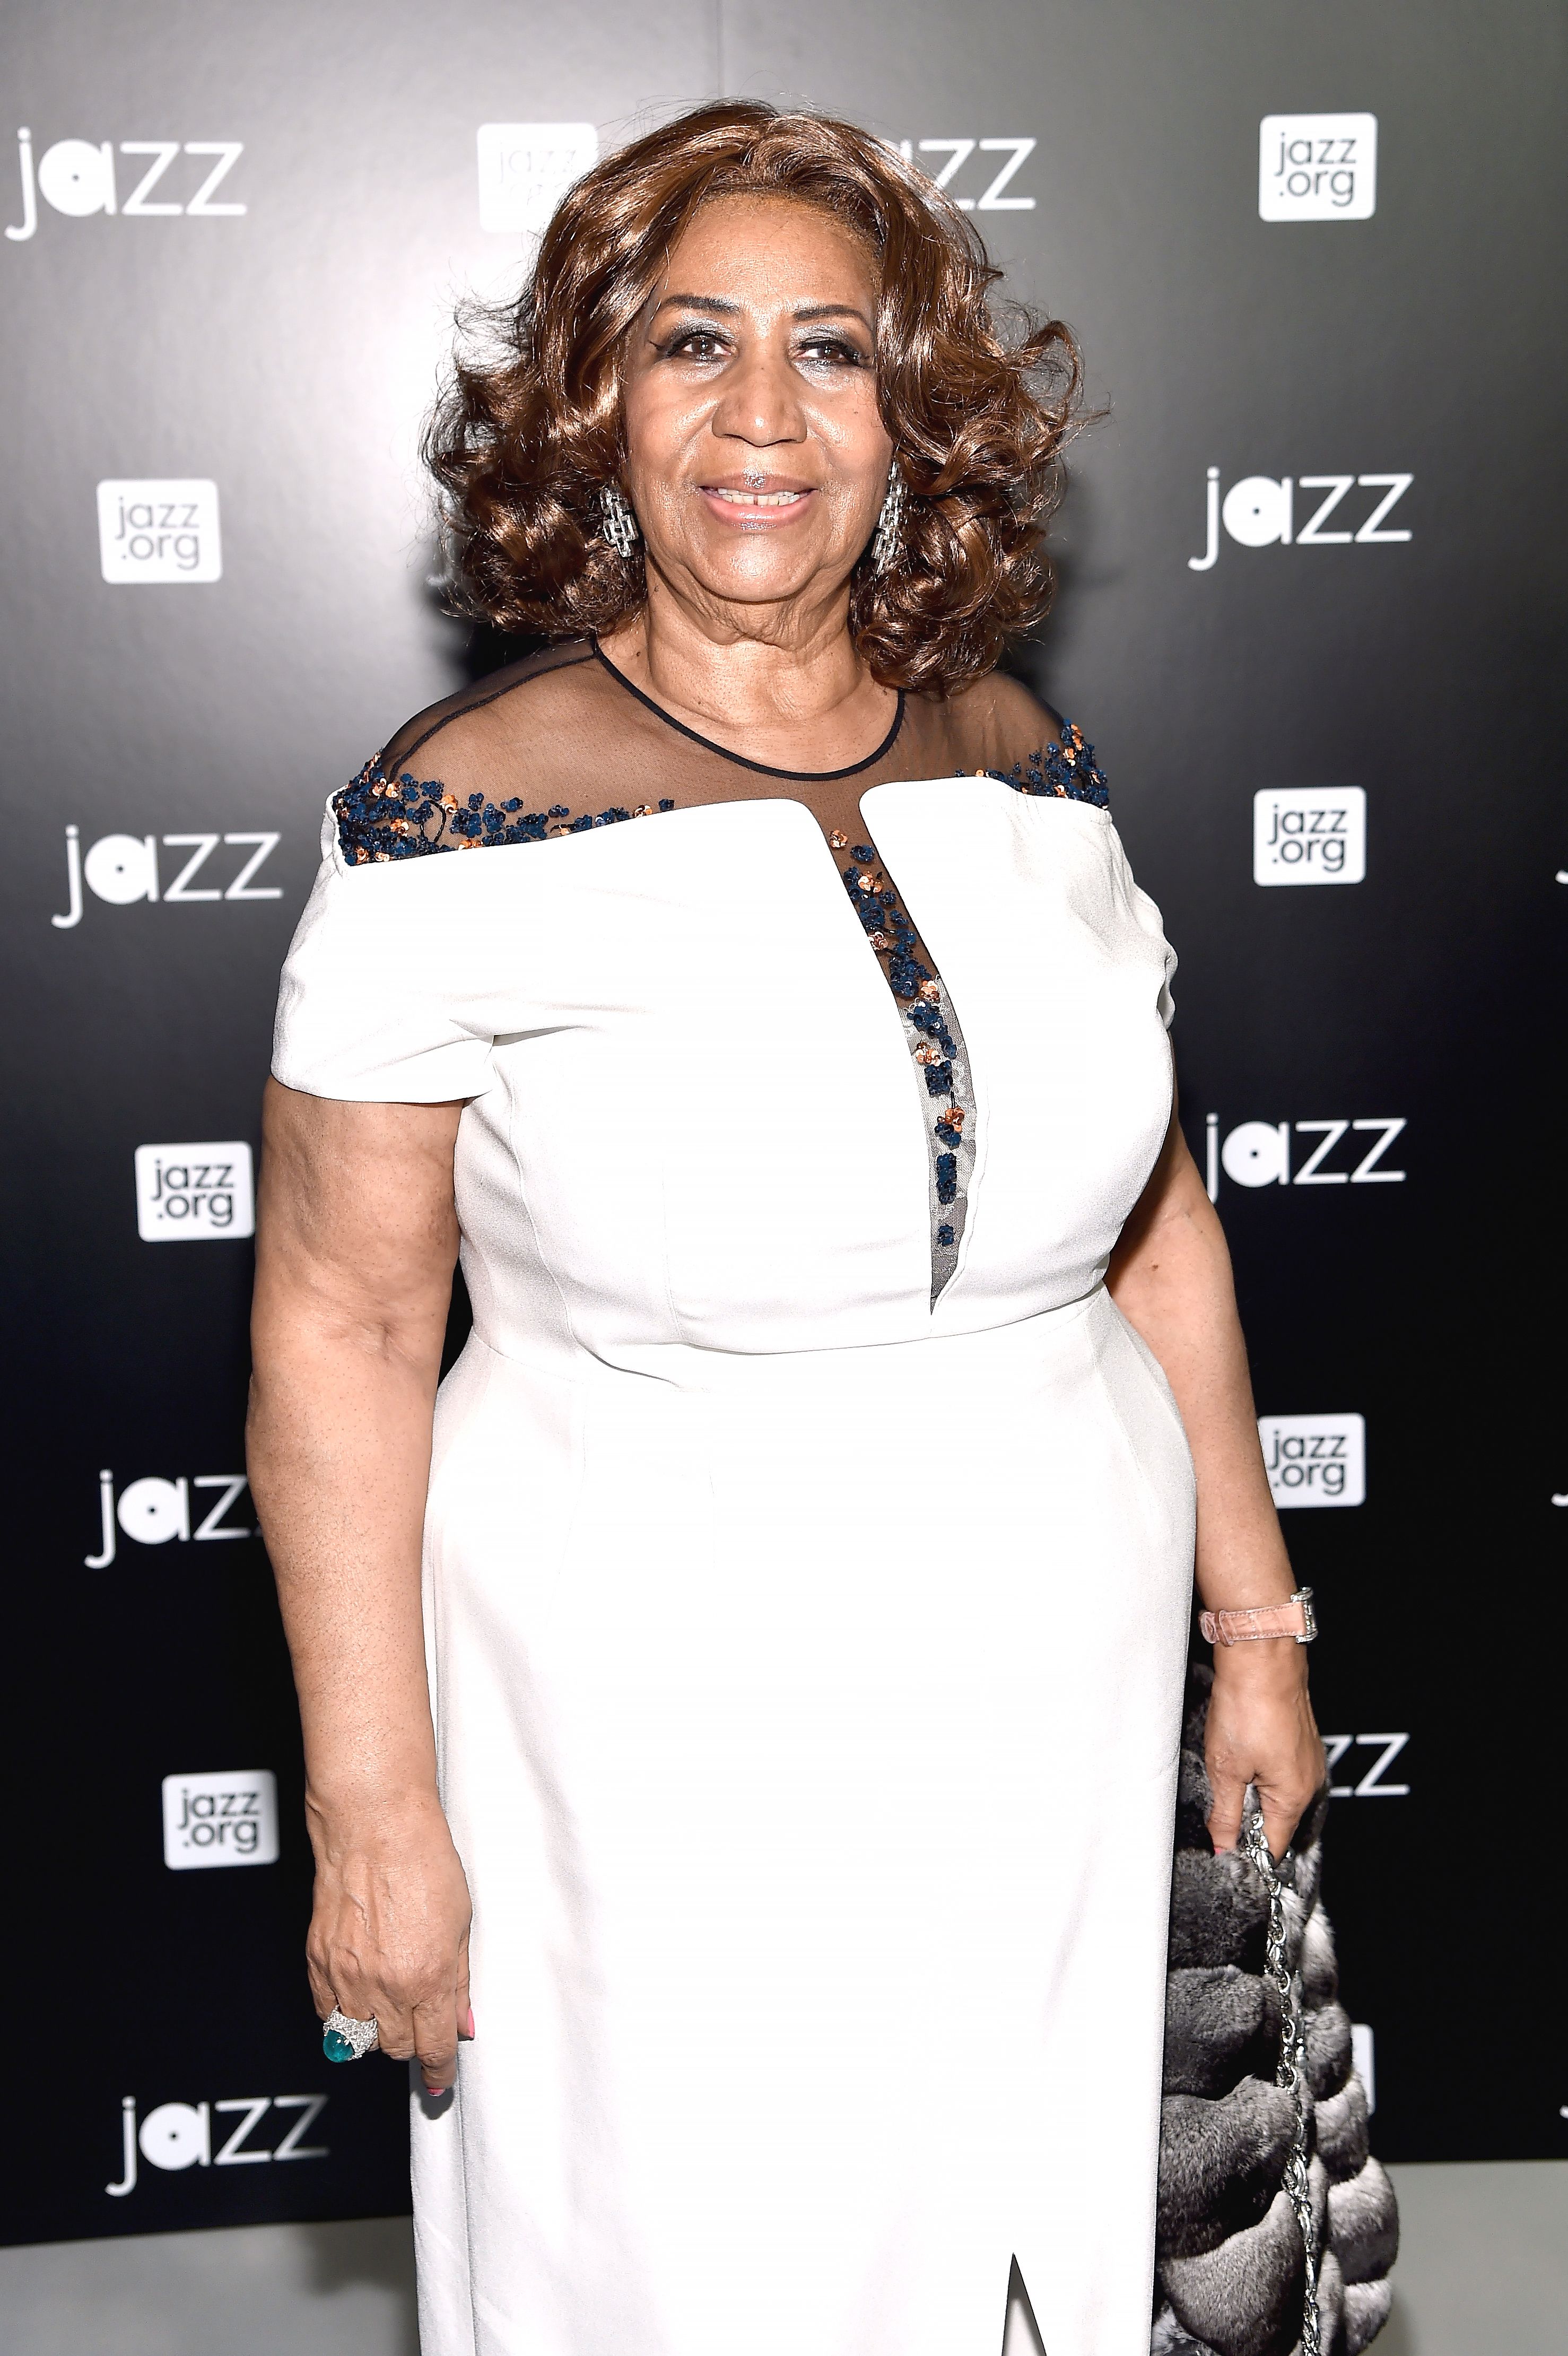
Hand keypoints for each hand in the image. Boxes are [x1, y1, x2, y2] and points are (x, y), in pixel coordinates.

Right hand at [305, 1796, 472, 2094]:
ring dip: (374, 2029)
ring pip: (356, 2038)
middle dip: (410, 2040)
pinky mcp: (317, 1961)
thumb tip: (462, 2026)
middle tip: (418, 2019)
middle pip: (394, 2047)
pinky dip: (341, 2012)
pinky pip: (326, 2012)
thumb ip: (458, 1983)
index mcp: (427, 1978)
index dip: (438, 2070)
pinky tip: (357, 1991)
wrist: (374, 1825)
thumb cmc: (423, 1861)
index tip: (439, 2080)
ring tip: (388, 1999)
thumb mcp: (461, 1924)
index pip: (432, 2047)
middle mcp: (384, 1985)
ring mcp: (346, 1975)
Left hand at [1204, 1643, 1324, 1862]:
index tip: (1223, 1848)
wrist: (1261, 1657)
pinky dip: (1259, 1768)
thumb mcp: (1226, 1769)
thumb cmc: (1247, 1707)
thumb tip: (1223, 1847)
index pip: (1273, 1844)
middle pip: (1276, 1819)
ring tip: (1229, 1768)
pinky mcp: (1299, 1740)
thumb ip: (1225, 1814)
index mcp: (1294, 1796)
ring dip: (1251, 1790)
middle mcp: (1309, 1781)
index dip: (1246, 1851)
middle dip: (1246, 1818)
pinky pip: (1280, 1769)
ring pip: (1276, 1792)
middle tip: (1219, 1799)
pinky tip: (1240, 1751)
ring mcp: (1307, 1758)